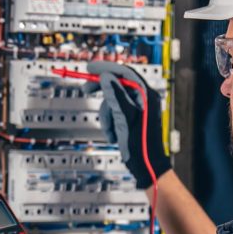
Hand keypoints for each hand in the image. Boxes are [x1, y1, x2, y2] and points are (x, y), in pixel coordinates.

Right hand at [86, 61, 171, 187]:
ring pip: (112, 101)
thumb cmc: (141, 145)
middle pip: (117, 84)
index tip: (90, 67)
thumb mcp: (125, 118)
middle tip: (86, 89)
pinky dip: (110, 123)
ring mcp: (138, 108)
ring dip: (106, 116)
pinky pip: (114, 113)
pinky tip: (114, 134)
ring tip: (111, 130)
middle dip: (102, 91)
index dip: (106, 68)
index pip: (125, 73)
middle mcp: (143, 99)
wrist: (146, 165)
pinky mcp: (131, 118)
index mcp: (146, 95)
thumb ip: (115, 95)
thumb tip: (106, 77)